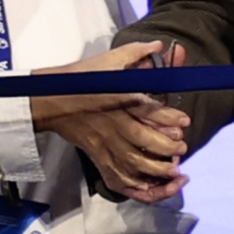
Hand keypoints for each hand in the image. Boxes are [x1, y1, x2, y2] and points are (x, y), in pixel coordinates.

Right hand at [40, 38, 193, 200]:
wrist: (49, 99)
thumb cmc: (78, 79)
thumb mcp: (107, 60)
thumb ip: (136, 53)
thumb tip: (159, 45)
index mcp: (116, 98)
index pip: (145, 108)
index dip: (168, 116)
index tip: (185, 121)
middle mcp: (111, 123)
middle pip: (141, 141)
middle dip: (166, 147)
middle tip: (181, 148)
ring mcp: (103, 143)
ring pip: (131, 164)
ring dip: (155, 171)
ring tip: (174, 170)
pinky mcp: (96, 156)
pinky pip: (115, 178)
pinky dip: (134, 188)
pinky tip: (150, 187)